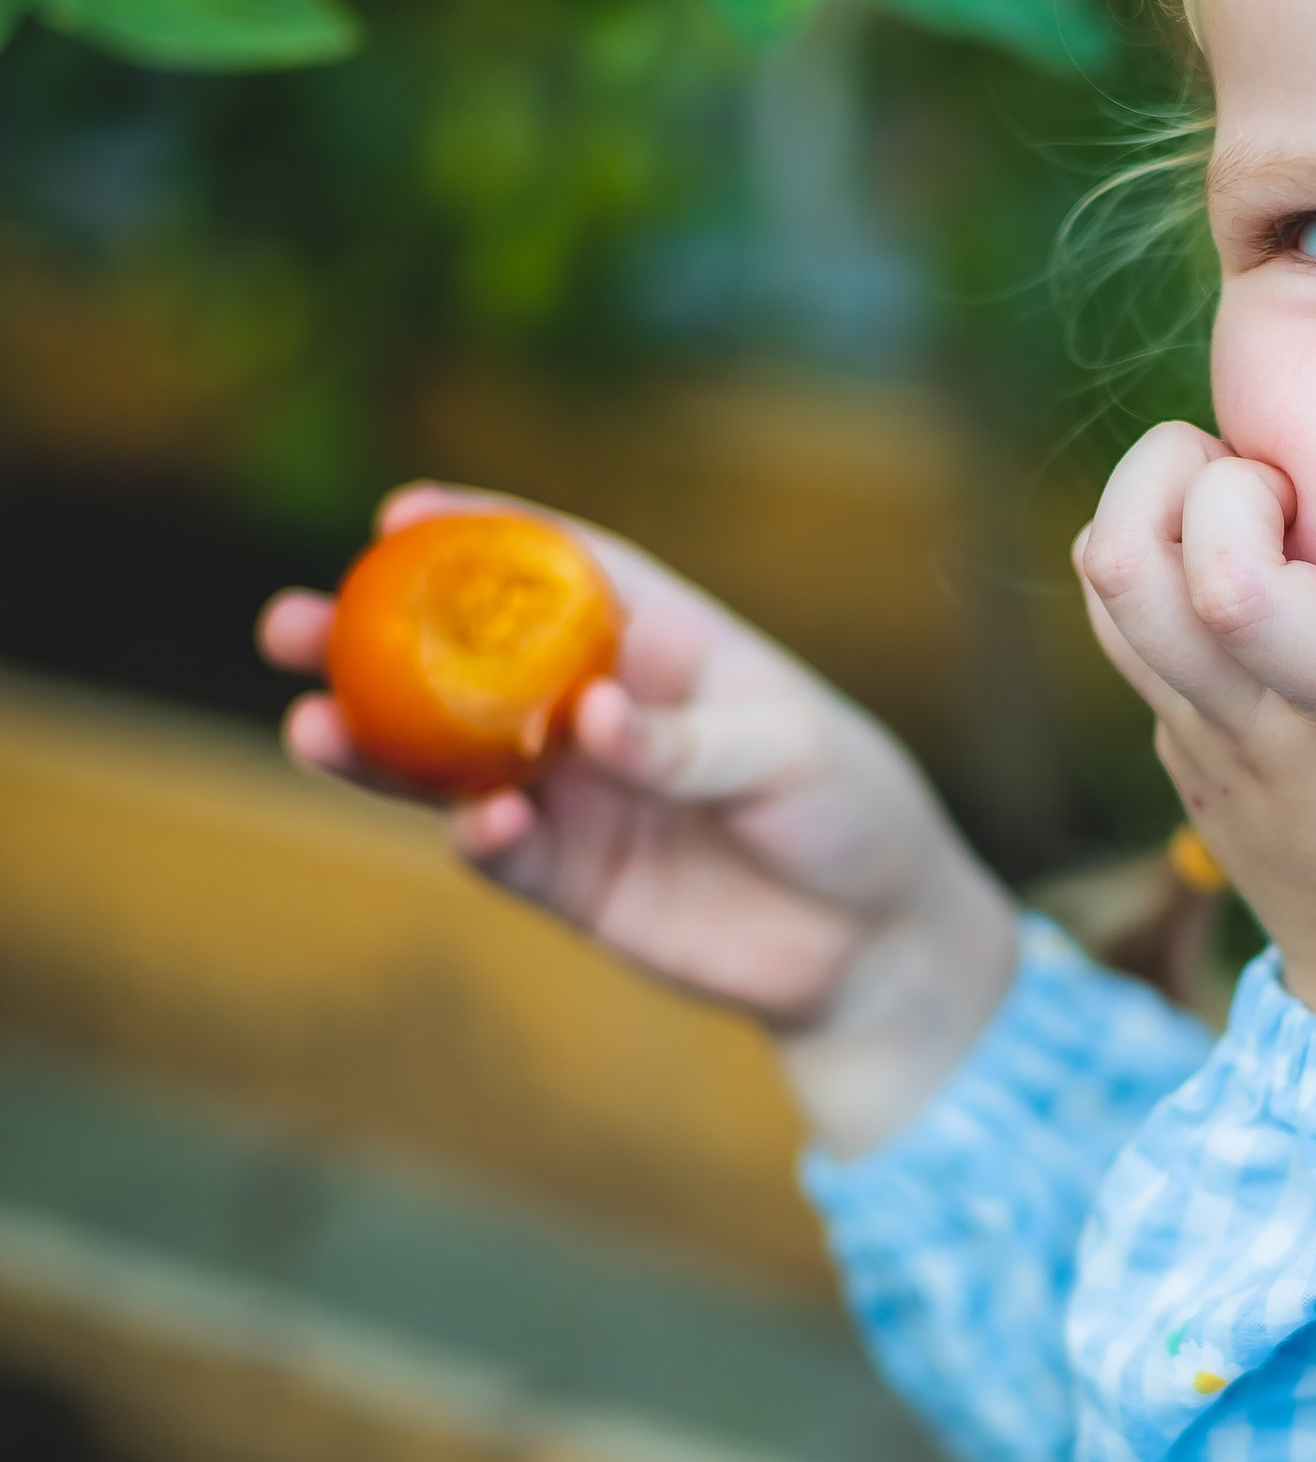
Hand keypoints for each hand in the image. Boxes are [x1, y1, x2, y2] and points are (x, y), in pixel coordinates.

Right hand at [260, 486, 1016, 1159]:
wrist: (876, 947)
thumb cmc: (852, 813)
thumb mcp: (794, 754)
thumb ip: (688, 739)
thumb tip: (588, 715)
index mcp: (659, 641)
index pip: (558, 569)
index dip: (478, 535)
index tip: (399, 513)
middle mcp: (598, 710)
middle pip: (467, 664)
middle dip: (374, 641)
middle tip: (292, 626)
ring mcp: (577, 796)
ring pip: (451, 762)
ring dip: (380, 748)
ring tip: (315, 728)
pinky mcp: (574, 882)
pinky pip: (503, 854)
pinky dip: (479, 837)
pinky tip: (478, 824)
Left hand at [1078, 426, 1315, 1047]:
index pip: (1231, 587)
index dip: (1243, 502)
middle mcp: (1249, 723)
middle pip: (1126, 562)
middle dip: (1175, 472)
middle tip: (1270, 471)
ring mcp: (1200, 735)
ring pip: (1103, 584)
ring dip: (1150, 508)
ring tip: (1252, 501)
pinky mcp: (1183, 740)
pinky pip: (1122, 624)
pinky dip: (1158, 558)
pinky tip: (1251, 561)